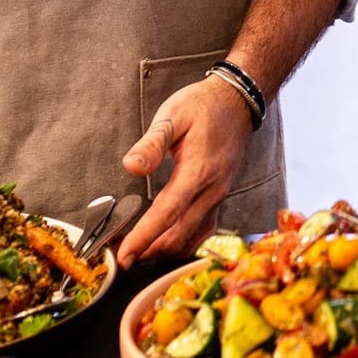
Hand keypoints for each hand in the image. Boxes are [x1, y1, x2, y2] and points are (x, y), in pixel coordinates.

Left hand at [116, 76, 253, 267]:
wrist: (238, 102)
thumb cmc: (203, 106)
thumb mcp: (174, 115)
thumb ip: (152, 143)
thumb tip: (131, 166)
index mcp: (198, 171)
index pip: (168, 213)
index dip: (144, 237)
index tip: (123, 255)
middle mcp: (211, 191)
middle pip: (179, 235)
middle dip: (147, 250)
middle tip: (119, 255)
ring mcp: (218, 197)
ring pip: (191, 239)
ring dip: (163, 250)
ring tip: (136, 250)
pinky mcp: (219, 198)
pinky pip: (201, 233)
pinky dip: (181, 244)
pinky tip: (164, 242)